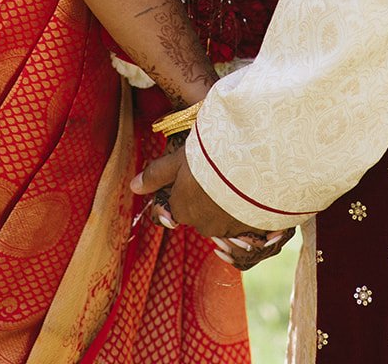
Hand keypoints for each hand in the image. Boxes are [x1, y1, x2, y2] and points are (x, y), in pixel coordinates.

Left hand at [132, 145, 292, 267]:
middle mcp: (204, 225)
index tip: (197, 172)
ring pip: (224, 217)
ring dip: (228, 203)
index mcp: (183, 209)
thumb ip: (156, 174)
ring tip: (239, 176)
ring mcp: (230, 229)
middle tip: (218, 171)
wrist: (251, 162)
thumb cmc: (208, 158)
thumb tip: (133, 187)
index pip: (179, 206)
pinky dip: (248, 208)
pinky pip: (247, 221)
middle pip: (201, 213)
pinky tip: (254, 188)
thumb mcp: (178, 160)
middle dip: (207, 197)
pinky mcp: (253, 228)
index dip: (187, 188)